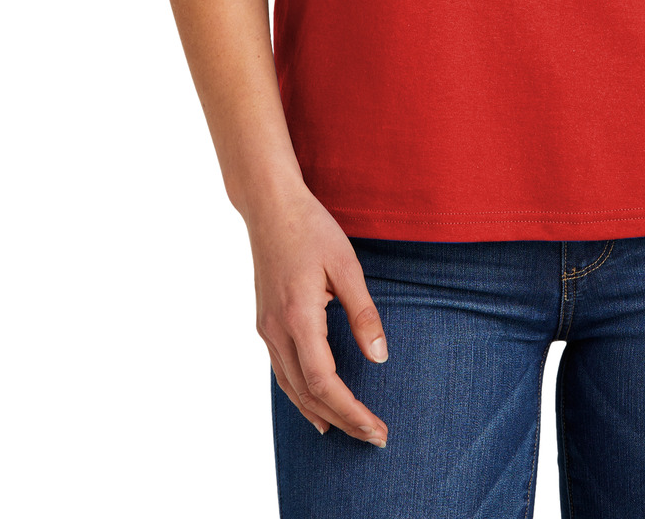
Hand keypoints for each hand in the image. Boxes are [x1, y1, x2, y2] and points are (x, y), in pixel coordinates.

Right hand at [248, 182, 389, 444]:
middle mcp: (276, 329)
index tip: (376, 428)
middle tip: (374, 437)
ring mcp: (266, 328)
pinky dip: (301, 395)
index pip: (323, 381)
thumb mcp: (346, 265)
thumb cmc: (311, 229)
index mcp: (298, 316)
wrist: (269, 207)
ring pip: (291, 387)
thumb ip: (363, 313)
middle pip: (307, 392)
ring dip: (320, 412)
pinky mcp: (265, 323)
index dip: (350, 410)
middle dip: (342, 419)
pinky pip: (282, 371)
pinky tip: (316, 405)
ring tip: (350, 431)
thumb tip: (380, 358)